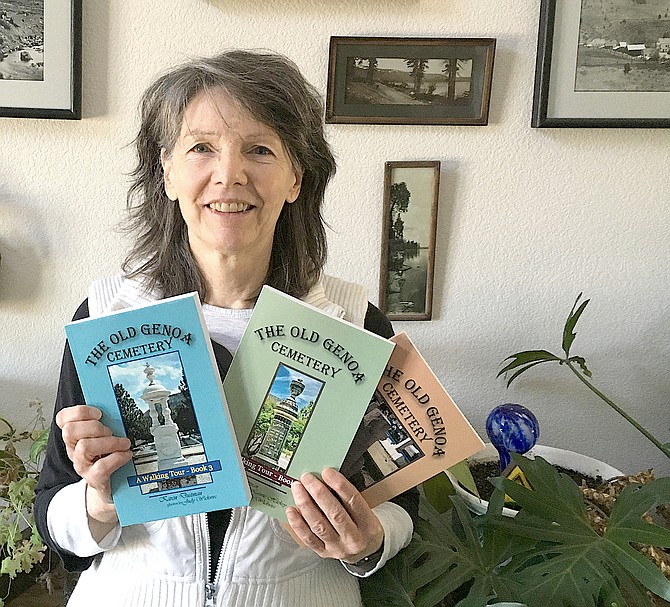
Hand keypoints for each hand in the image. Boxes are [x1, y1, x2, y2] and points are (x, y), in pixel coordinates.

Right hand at [56, 405, 131, 526]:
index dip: (80, 412)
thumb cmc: (110, 456)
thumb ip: (107, 421)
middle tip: (111, 431)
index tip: (99, 413)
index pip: (63, 419)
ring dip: (108, 442)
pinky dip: (117, 458)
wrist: (113, 488)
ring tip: (123, 444)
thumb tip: (119, 403)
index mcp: (75, 436)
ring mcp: (82, 466)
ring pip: (84, 447)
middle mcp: (74, 450)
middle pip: (70, 431)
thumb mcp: (106, 436)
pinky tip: (126, 455)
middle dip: (94, 427)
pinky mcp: (94, 480)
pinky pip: (101, 467)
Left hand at [286, 467, 383, 563]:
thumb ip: (349, 498)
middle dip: (319, 493)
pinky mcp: (324, 553)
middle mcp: (354, 538)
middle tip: (307, 478)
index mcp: (368, 524)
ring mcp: (338, 548)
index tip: (327, 472)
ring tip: (298, 489)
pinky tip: (291, 510)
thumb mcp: (368, 512)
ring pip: (319, 525)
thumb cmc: (364, 528)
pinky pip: (309, 538)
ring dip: (306, 505)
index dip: (340, 485)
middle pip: (335, 514)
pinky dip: (298, 523)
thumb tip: (327, 478)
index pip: (354, 501)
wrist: (366, 554)